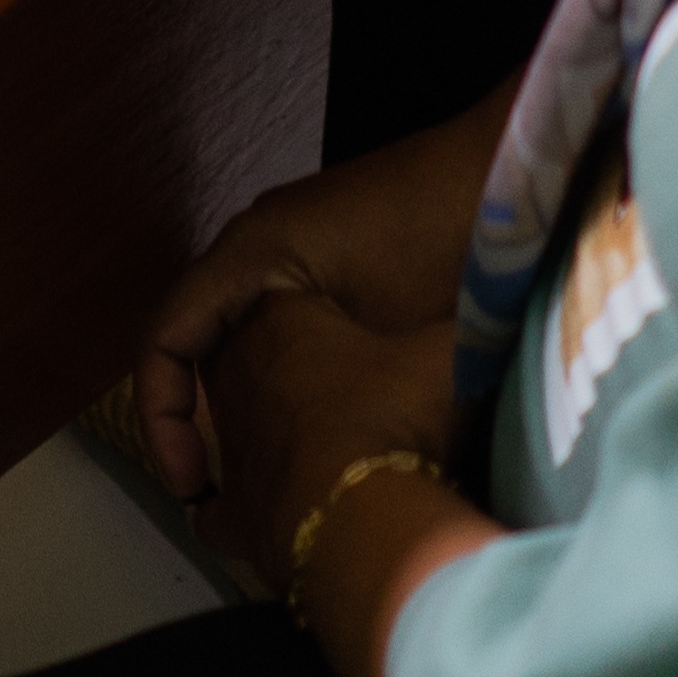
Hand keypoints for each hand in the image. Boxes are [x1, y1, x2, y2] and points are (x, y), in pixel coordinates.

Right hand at [129, 82, 514, 502]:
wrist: (513, 176)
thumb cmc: (452, 241)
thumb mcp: (392, 339)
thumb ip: (338, 404)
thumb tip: (308, 486)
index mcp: (251, 253)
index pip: (164, 340)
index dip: (164, 421)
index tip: (193, 483)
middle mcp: (257, 247)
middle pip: (196, 345)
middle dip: (201, 424)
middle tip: (223, 499)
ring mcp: (296, 251)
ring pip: (241, 340)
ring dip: (243, 406)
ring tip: (269, 477)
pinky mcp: (335, 262)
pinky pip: (284, 329)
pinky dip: (285, 383)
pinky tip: (326, 428)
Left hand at [207, 294, 492, 676]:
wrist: (367, 518)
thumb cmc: (399, 419)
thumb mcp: (450, 353)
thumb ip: (469, 319)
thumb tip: (495, 300)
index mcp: (276, 318)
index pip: (282, 298)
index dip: (320, 318)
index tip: (358, 334)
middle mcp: (237, 375)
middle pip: (253, 359)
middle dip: (289, 371)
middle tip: (348, 391)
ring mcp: (229, 448)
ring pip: (234, 430)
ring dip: (269, 437)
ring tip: (322, 451)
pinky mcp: (232, 517)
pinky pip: (217, 511)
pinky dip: (233, 515)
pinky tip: (268, 519)